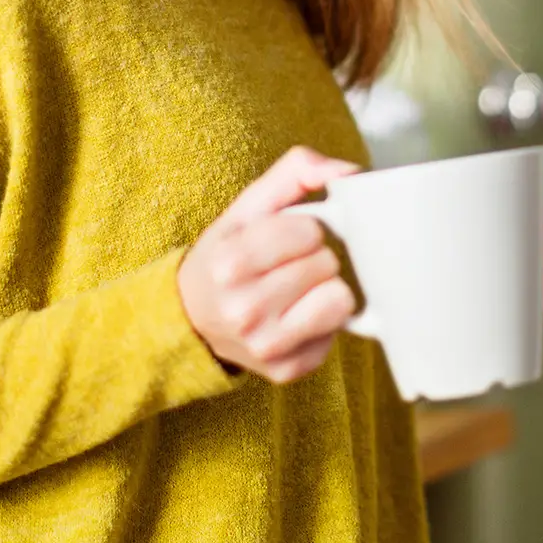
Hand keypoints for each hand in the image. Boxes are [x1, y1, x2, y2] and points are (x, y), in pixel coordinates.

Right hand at [178, 146, 361, 382]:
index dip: (303, 228)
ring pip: (340, 301)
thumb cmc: (228, 254)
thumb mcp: (248, 206)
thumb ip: (297, 171)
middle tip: (288, 265)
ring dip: (325, 289)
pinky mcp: (287, 370)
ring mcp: (266, 346)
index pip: (310, 231)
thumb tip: (351, 173)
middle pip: (326, 264)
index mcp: (231, 262)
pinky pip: (337, 334)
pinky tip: (296, 317)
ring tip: (298, 289)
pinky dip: (322, 322)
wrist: (191, 317)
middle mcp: (244, 310)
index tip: (284, 238)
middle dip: (314, 258)